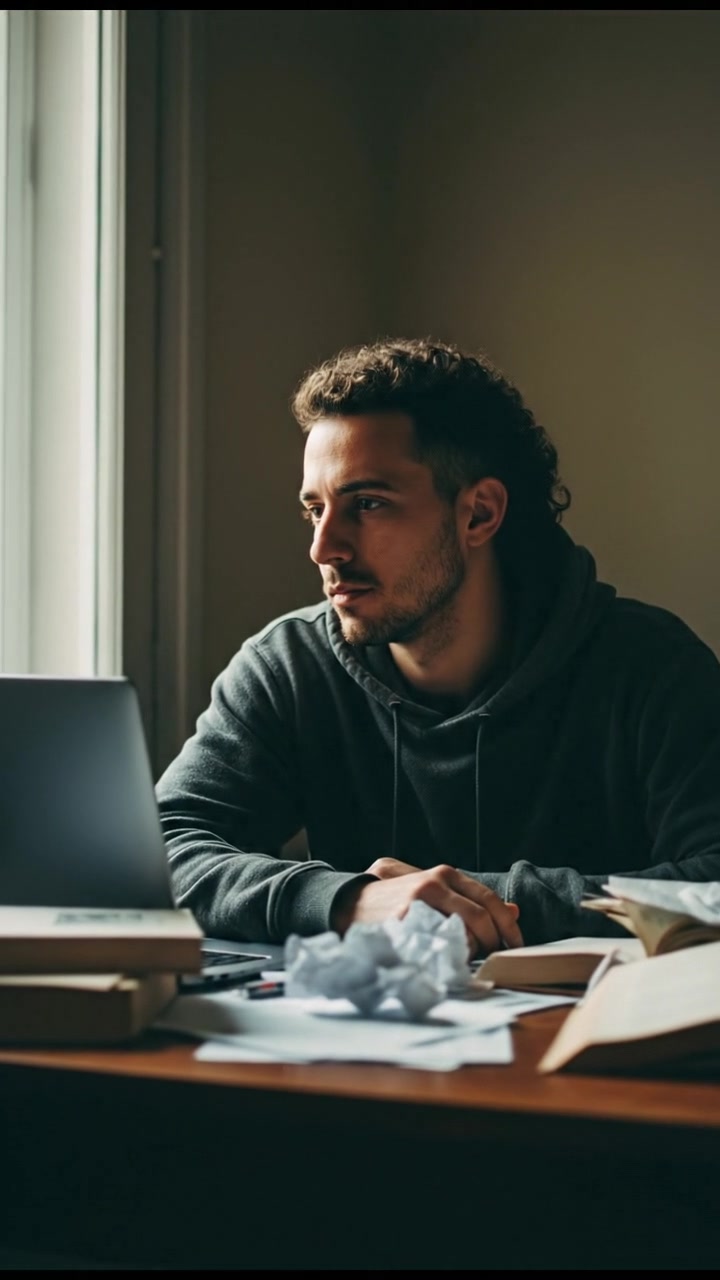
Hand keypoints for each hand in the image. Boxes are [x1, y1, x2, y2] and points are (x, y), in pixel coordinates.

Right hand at [332, 857, 522, 958]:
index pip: (490, 900)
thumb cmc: (394, 899)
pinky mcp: (405, 923)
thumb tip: (514, 910)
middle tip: (490, 956)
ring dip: (471, 952)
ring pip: (463, 935)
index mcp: (444, 874)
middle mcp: (435, 884)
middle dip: (492, 943)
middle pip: (481, 919)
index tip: (515, 945)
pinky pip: (438, 947)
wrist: (348, 903)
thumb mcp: (433, 889)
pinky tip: (443, 962)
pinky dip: (447, 958)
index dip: (508, 926)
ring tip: (464, 959)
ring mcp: (419, 904)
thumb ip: (470, 898)